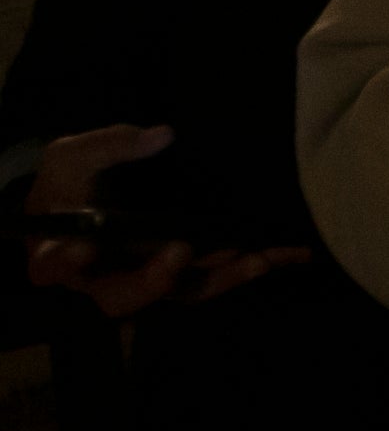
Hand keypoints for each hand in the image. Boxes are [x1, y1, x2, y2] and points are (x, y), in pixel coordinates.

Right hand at [23, 126, 307, 317]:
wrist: (90, 198)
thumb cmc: (72, 181)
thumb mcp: (74, 156)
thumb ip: (107, 146)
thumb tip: (161, 135)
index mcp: (58, 254)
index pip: (55, 264)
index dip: (67, 260)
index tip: (84, 246)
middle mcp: (103, 278)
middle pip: (123, 295)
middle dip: (153, 280)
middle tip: (179, 252)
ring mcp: (147, 278)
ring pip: (180, 291)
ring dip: (221, 277)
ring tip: (258, 260)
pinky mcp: (184, 272)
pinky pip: (217, 276)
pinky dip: (252, 266)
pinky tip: (290, 255)